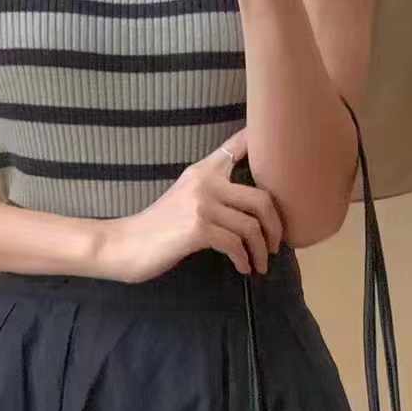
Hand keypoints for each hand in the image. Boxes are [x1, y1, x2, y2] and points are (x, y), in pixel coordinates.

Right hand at [94, 129, 284, 283]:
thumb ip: (214, 192)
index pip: (238, 146)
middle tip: (276, 244)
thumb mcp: (186, 198)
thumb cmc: (159, 227)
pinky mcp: (198, 229)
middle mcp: (205, 181)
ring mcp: (202, 204)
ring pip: (252, 226)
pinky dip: (244, 260)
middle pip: (262, 198)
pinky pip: (235, 244)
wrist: (126, 244)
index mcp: (203, 170)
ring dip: (261, 250)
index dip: (262, 141)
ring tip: (260, 263)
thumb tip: (252, 206)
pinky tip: (244, 268)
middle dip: (276, 226)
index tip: (284, 148)